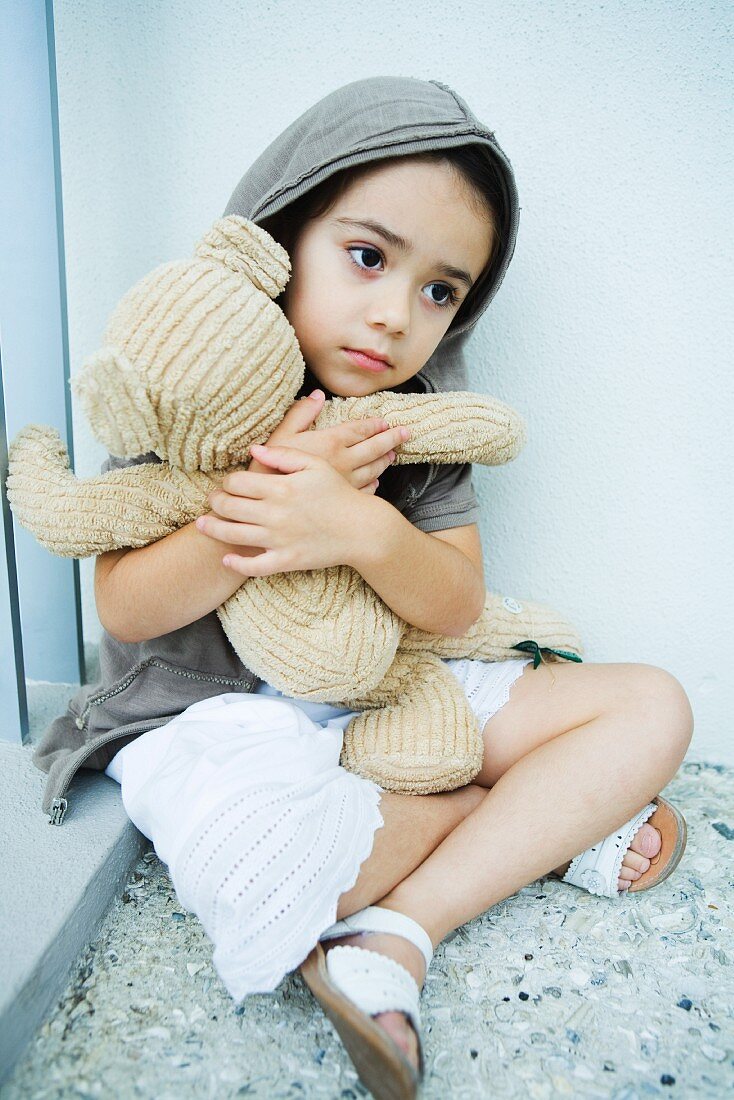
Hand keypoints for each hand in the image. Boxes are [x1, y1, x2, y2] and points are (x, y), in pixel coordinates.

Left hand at [196, 444, 368, 576]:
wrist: (361, 529)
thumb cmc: (338, 494)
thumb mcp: (315, 465)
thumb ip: (282, 455)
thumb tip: (252, 451)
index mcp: (281, 487)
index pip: (237, 482)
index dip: (227, 482)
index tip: (228, 483)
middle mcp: (275, 513)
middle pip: (229, 506)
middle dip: (215, 502)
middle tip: (212, 501)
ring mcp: (279, 539)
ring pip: (233, 535)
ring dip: (213, 529)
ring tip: (203, 525)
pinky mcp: (286, 560)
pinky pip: (254, 567)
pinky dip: (237, 564)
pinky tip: (227, 559)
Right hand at [248, 389, 410, 490]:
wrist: (268, 506)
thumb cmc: (268, 470)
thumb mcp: (280, 435)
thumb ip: (300, 413)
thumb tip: (317, 395)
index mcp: (330, 442)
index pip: (359, 430)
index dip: (373, 425)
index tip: (385, 422)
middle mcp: (344, 462)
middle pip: (374, 448)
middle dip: (391, 439)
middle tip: (405, 433)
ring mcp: (346, 483)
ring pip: (373, 469)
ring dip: (384, 460)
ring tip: (393, 455)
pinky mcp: (343, 501)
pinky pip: (365, 491)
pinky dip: (373, 484)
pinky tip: (376, 482)